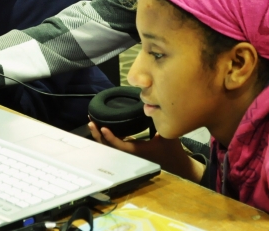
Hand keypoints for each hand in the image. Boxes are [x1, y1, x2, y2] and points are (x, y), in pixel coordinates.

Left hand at [88, 121, 204, 181]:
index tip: (103, 127)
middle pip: (109, 146)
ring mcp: (129, 152)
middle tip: (91, 121)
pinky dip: (107, 136)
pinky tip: (104, 126)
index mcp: (137, 150)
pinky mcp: (131, 149)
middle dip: (99, 135)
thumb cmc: (172, 149)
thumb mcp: (168, 134)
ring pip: (110, 145)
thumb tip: (149, 106)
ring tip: (93, 122)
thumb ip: (159, 121)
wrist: (176, 163)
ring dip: (101, 135)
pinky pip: (115, 143)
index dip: (110, 137)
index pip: (119, 145)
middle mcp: (130, 152)